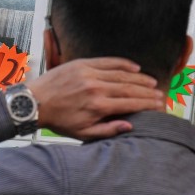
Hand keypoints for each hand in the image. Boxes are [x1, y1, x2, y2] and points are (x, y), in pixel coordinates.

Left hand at [29, 57, 164, 139]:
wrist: (34, 102)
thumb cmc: (58, 120)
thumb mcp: (82, 133)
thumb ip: (107, 130)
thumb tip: (129, 125)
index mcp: (97, 106)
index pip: (131, 103)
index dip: (147, 104)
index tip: (159, 105)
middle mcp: (96, 88)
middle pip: (130, 88)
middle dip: (148, 91)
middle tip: (160, 94)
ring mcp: (89, 74)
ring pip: (122, 74)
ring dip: (139, 78)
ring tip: (151, 82)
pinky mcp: (82, 64)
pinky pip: (108, 61)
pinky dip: (123, 63)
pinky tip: (134, 67)